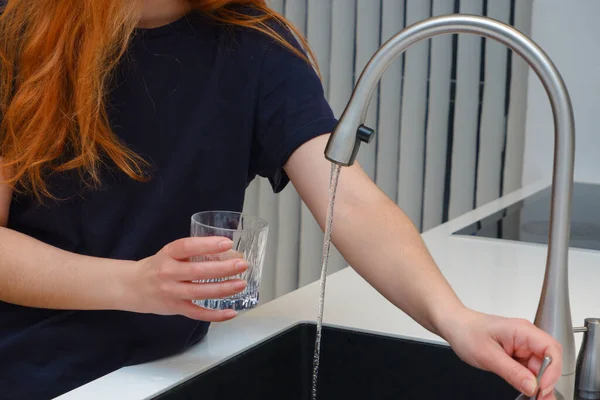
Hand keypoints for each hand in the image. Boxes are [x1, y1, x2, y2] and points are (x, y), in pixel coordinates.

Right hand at [127, 236, 247, 321]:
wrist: (132, 287)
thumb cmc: (157, 266)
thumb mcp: (169, 253)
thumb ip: (193, 252)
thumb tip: (227, 251)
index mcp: (167, 255)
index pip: (187, 247)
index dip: (208, 245)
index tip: (227, 243)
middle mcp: (168, 273)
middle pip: (197, 272)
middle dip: (223, 268)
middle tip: (242, 265)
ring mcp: (171, 292)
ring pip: (200, 292)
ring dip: (223, 289)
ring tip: (241, 284)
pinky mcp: (175, 308)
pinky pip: (197, 313)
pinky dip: (215, 315)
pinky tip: (231, 312)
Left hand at [443, 308, 561, 398]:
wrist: (455, 326)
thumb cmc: (467, 332)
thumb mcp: (488, 355)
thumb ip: (512, 372)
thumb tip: (533, 387)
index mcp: (522, 331)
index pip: (551, 349)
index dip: (553, 370)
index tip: (542, 387)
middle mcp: (526, 337)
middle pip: (548, 361)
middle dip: (545, 382)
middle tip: (538, 399)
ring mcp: (522, 346)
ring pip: (540, 368)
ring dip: (538, 384)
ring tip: (534, 398)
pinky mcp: (517, 354)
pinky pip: (529, 370)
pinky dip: (529, 382)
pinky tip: (528, 392)